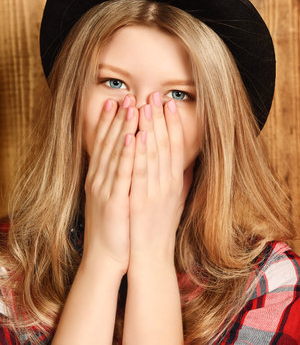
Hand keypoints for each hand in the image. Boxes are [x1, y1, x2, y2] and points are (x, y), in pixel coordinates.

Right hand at [83, 95, 137, 274]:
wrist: (106, 256)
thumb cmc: (116, 225)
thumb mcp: (116, 196)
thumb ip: (122, 176)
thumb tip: (133, 158)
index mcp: (100, 177)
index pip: (106, 143)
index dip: (112, 121)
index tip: (119, 101)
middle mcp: (99, 179)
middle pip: (110, 143)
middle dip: (119, 118)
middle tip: (127, 95)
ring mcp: (104, 190)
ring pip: (115, 153)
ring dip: (124, 128)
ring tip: (132, 106)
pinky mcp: (113, 202)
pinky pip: (122, 174)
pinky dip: (126, 154)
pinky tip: (131, 137)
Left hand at [128, 91, 188, 265]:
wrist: (150, 256)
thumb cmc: (160, 226)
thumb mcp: (175, 200)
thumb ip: (181, 179)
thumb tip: (186, 160)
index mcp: (174, 182)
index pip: (175, 146)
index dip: (173, 123)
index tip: (169, 103)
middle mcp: (167, 184)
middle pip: (164, 145)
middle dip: (159, 118)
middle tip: (156, 94)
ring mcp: (153, 192)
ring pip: (151, 154)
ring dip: (147, 128)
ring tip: (144, 105)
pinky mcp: (138, 201)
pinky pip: (137, 173)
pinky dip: (136, 153)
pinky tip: (133, 135)